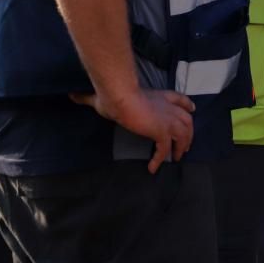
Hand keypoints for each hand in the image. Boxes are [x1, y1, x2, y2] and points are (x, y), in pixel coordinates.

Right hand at [71, 87, 195, 173]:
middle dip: (189, 132)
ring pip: (183, 136)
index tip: (191, 109)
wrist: (120, 96)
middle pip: (187, 120)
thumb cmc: (113, 94)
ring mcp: (168, 120)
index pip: (181, 99)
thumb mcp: (104, 95)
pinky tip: (153, 168)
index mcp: (161, 95)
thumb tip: (72, 95)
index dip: (187, 105)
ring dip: (181, 147)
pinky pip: (165, 150)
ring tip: (176, 158)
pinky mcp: (162, 132)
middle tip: (186, 144)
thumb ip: (90, 97)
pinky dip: (160, 159)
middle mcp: (169, 107)